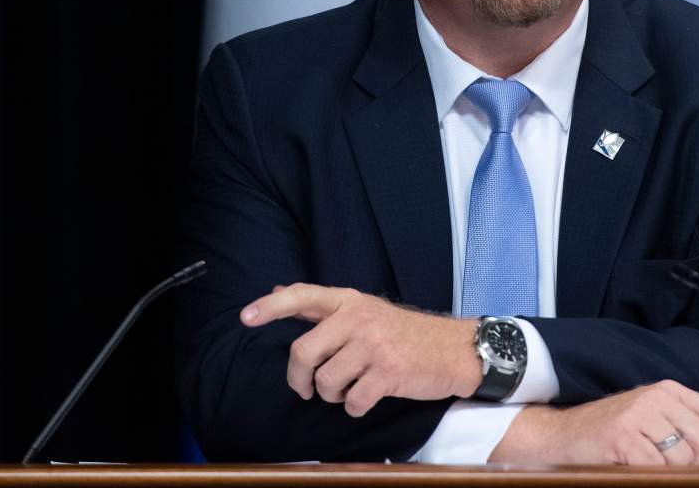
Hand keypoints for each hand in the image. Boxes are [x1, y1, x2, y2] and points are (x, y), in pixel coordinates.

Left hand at [240, 283, 480, 416]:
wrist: (452, 349)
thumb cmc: (403, 333)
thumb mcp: (365, 310)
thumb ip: (323, 305)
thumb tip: (280, 290)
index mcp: (350, 301)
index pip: (303, 297)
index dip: (271, 307)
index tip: (245, 318)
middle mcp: (359, 319)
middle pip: (302, 352)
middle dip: (298, 380)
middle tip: (307, 389)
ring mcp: (374, 345)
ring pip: (325, 382)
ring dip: (332, 395)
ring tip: (351, 387)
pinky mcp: (389, 372)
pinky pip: (352, 402)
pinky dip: (355, 407)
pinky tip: (368, 397)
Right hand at [490, 380, 698, 466]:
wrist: (564, 435)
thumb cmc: (613, 434)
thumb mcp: (657, 428)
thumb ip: (695, 439)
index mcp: (669, 391)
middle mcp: (657, 397)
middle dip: (697, 465)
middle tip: (672, 469)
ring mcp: (639, 414)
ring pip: (684, 458)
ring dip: (671, 472)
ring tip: (649, 466)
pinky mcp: (623, 436)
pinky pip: (657, 468)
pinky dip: (650, 474)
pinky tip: (633, 467)